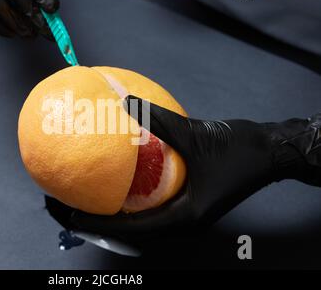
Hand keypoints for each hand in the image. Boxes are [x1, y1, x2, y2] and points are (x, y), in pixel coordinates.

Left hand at [46, 95, 320, 245]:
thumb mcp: (195, 134)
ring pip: (136, 221)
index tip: (68, 214)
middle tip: (61, 205)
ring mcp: (181, 215)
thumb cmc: (239, 150)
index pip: (129, 228)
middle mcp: (179, 222)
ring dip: (107, 212)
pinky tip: (110, 183)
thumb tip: (123, 100)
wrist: (268, 152)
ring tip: (78, 197)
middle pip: (127, 229)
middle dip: (93, 220)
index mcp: (182, 218)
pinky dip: (126, 198)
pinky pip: (147, 205)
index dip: (96, 223)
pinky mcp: (184, 204)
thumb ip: (158, 120)